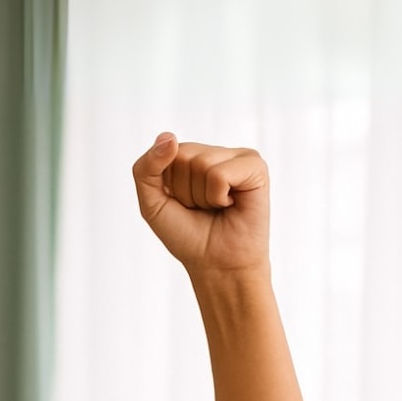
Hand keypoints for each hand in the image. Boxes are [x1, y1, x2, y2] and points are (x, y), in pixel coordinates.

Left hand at [131, 133, 270, 283]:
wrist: (216, 264)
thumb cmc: (186, 234)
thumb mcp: (152, 202)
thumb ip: (146, 168)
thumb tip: (169, 137)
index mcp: (190, 156)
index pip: (165, 151)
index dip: (167, 184)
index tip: (181, 203)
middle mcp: (214, 152)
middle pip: (182, 155)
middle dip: (185, 190)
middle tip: (201, 208)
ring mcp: (237, 157)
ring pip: (201, 164)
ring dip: (202, 196)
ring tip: (217, 208)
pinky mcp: (255, 167)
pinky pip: (220, 173)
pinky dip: (218, 196)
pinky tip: (231, 205)